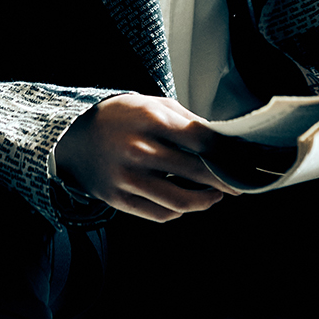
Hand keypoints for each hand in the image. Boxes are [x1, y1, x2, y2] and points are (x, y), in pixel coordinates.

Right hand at [53, 93, 239, 222]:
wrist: (74, 138)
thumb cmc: (121, 118)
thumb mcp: (153, 105)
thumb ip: (188, 121)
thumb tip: (223, 141)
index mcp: (152, 120)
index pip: (203, 140)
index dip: (228, 153)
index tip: (244, 160)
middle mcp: (140, 150)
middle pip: (198, 172)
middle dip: (226, 181)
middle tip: (241, 183)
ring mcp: (128, 178)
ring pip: (181, 202)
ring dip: (207, 201)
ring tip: (216, 196)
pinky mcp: (119, 199)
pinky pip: (160, 214)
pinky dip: (180, 211)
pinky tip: (188, 201)